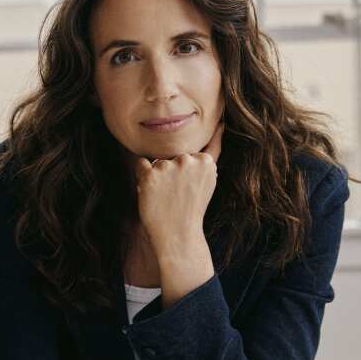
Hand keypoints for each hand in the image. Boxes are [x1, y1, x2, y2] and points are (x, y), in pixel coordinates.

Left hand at [132, 121, 224, 254]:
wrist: (178, 235)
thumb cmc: (192, 207)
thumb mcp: (210, 178)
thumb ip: (213, 151)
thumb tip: (220, 124)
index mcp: (205, 161)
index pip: (187, 155)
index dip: (185, 175)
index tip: (189, 190)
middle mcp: (187, 160)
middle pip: (171, 156)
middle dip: (171, 172)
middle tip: (176, 195)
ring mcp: (168, 166)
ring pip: (156, 161)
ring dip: (157, 176)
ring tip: (165, 197)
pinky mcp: (149, 175)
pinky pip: (140, 164)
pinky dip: (142, 176)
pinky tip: (152, 192)